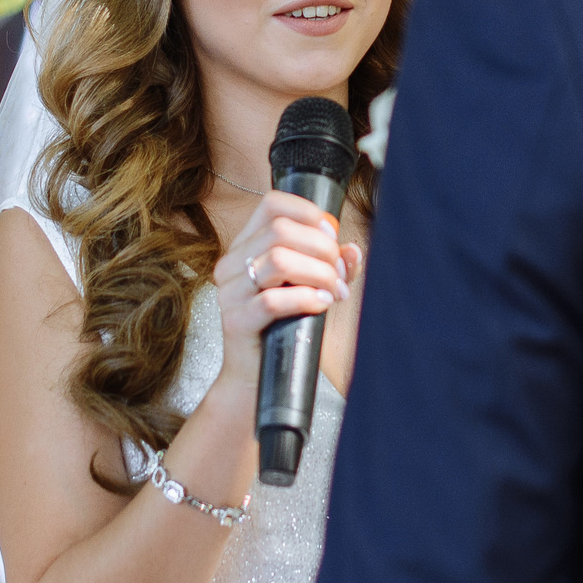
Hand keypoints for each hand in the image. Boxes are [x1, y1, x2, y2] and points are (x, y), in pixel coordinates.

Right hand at [209, 190, 361, 386]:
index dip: (309, 213)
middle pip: (281, 230)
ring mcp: (230, 292)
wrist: (255, 378)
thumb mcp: (310, 288)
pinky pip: (273, 300)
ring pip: (278, 260)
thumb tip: (353, 249)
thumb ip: (331, 265)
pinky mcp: (236, 321)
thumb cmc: (284, 328)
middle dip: (322, 248)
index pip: (272, 204)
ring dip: (318, 273)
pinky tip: (322, 305)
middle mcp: (232, 263)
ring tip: (334, 292)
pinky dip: (305, 298)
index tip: (333, 235)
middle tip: (339, 273)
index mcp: (245, 246)